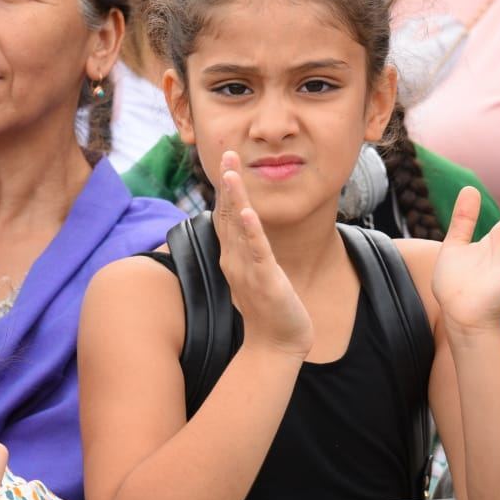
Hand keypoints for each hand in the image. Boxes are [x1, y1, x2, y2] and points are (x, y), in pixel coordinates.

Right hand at [214, 151, 312, 358]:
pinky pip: (256, 251)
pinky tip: (248, 212)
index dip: (224, 188)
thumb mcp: (254, 274)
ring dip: (234, 198)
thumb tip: (245, 230)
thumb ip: (247, 251)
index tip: (226, 161)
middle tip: (226, 153)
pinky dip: (251, 231)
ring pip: (237, 228)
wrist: (275, 346)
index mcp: (232, 256)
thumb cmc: (268, 311)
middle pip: (226, 214)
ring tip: (231, 172)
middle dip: (227, 182)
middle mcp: (234, 259)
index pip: (224, 216)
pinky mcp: (264, 280)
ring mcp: (247, 269)